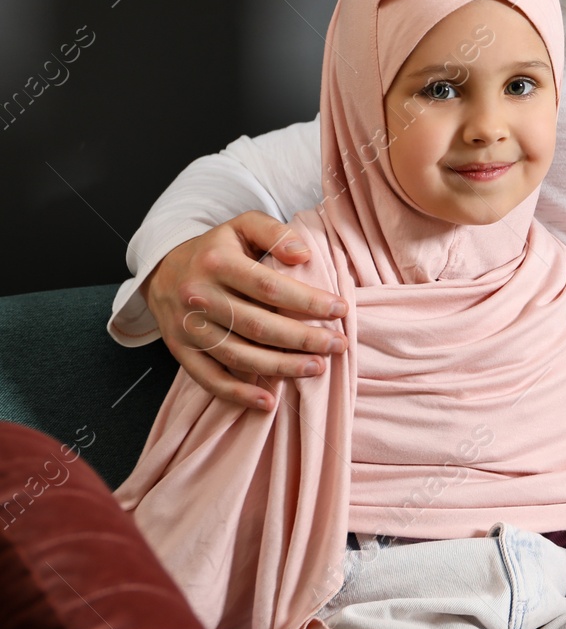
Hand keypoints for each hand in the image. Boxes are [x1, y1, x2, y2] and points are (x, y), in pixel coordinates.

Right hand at [144, 211, 346, 410]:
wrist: (163, 270)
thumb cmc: (217, 248)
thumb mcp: (242, 226)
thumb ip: (275, 233)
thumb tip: (304, 254)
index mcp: (218, 263)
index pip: (269, 286)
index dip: (307, 300)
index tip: (340, 309)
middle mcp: (199, 296)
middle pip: (257, 325)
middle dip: (303, 338)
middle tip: (338, 344)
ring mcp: (187, 327)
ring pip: (238, 355)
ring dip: (280, 367)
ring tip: (317, 368)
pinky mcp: (180, 351)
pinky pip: (209, 378)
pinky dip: (238, 394)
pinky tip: (268, 402)